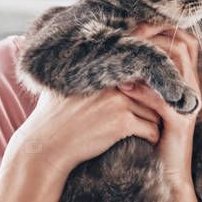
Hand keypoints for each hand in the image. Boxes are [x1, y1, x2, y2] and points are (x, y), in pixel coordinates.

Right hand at [11, 84, 161, 176]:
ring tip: (151, 130)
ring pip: (153, 111)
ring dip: (154, 122)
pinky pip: (151, 129)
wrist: (45, 145)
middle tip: (155, 118)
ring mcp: (118, 101)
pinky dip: (152, 137)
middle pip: (149, 92)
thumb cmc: (50, 117)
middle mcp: (112, 82)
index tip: (147, 101)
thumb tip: (72, 56)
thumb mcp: (60, 84)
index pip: (138, 73)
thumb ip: (76, 71)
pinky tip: (148, 142)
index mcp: (101, 70)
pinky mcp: (122, 123)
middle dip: (152, 107)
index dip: (144, 88)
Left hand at [120, 24, 200, 194]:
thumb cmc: (153, 140)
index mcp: (186, 82)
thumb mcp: (147, 105)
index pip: (184, 41)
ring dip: (147, 59)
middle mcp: (191, 89)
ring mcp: (188, 105)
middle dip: (153, 37)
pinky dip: (142, 91)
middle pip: (182, 46)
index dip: (161, 28)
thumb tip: (118, 57)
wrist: (168, 176)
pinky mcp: (180, 123)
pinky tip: (123, 89)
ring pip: (176, 66)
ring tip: (121, 60)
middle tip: (125, 36)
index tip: (133, 26)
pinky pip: (164, 99)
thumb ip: (141, 82)